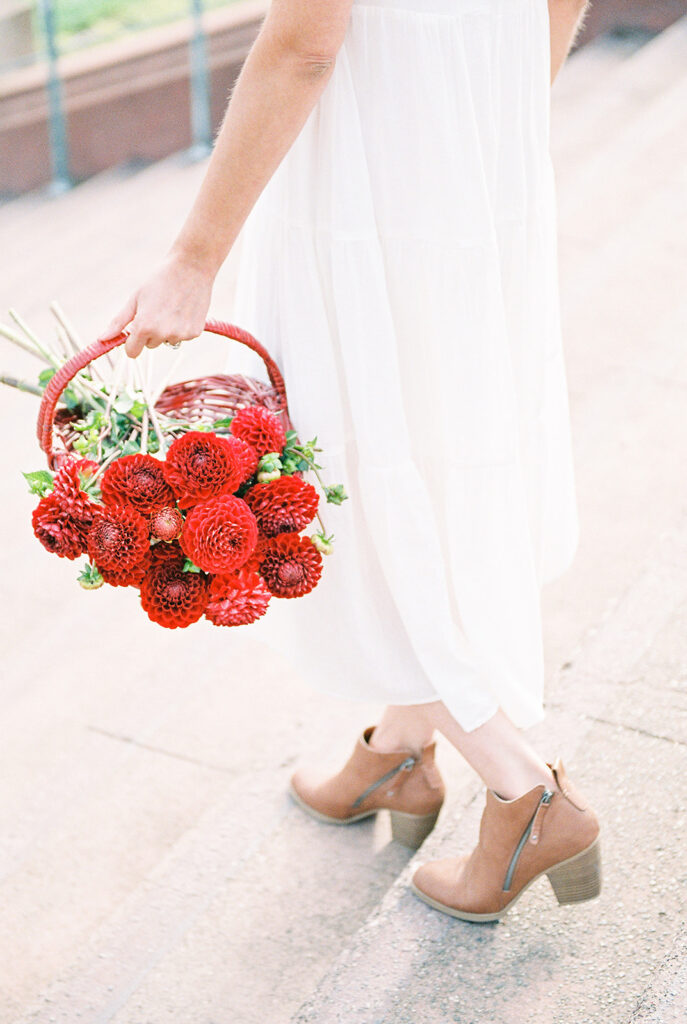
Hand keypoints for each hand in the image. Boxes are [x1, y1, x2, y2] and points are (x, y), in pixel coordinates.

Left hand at [97, 251, 214, 358]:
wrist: (191, 268)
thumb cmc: (159, 280)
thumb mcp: (135, 299)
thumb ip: (119, 322)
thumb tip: (102, 339)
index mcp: (144, 327)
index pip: (133, 352)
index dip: (132, 342)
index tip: (135, 331)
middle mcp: (163, 334)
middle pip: (150, 345)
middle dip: (150, 332)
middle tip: (157, 309)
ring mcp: (180, 335)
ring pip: (167, 341)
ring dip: (167, 330)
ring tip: (172, 308)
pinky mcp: (194, 333)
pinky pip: (182, 337)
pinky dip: (182, 327)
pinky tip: (184, 309)